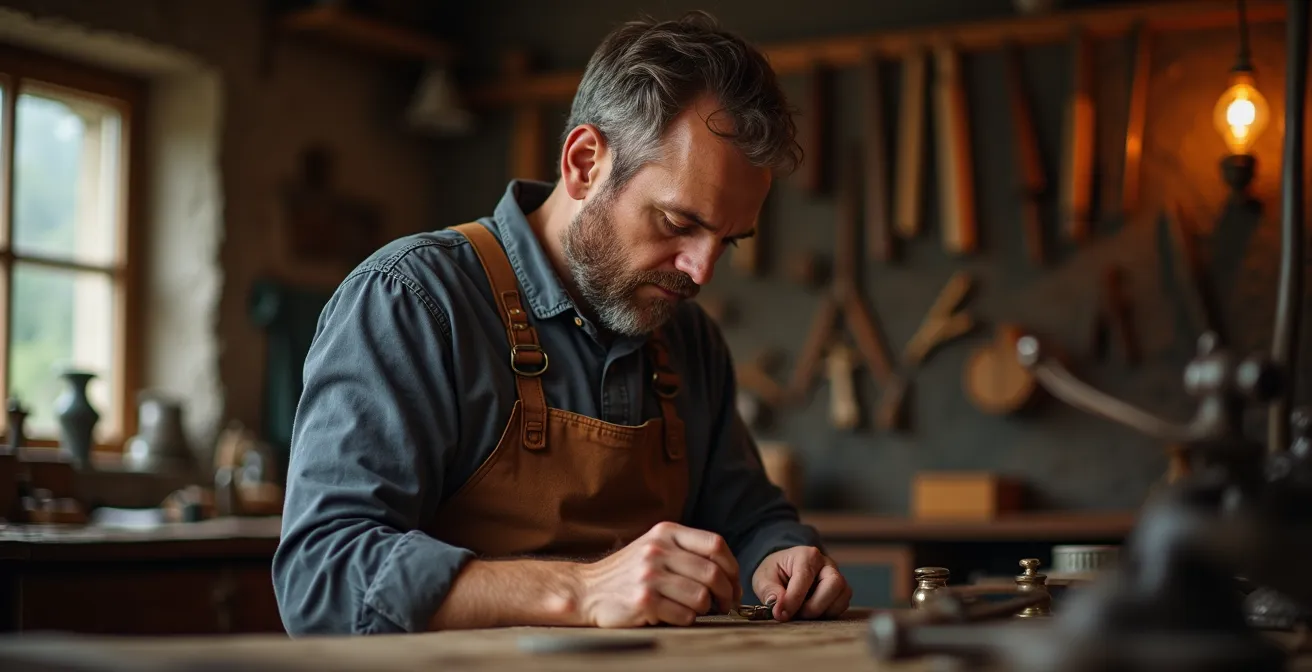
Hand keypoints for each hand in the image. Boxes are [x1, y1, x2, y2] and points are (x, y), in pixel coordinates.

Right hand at [571, 521, 741, 627]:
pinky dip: (686, 619)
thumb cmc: (628, 573)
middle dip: (726, 593)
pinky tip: (675, 616)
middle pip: (712, 573)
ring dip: (705, 609)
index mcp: (666, 532)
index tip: (734, 584)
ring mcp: (649, 575)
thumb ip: (687, 551)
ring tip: (696, 610)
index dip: (732, 567)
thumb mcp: (655, 547)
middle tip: (724, 604)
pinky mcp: (644, 600)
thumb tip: (729, 574)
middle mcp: (658, 549)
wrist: (587, 590)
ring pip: (701, 596)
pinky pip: (684, 615)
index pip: (715, 544)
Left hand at [752, 546, 850, 621]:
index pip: (805, 578)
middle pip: (834, 584)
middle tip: (795, 614)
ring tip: (801, 613)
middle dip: (813, 606)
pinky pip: (842, 606)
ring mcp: (838, 578)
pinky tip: (811, 613)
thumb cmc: (776, 571)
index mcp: (807, 555)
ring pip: (841, 598)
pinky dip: (827, 614)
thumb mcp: (764, 577)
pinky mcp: (842, 592)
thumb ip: (768, 590)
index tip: (780, 613)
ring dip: (821, 613)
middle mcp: (827, 564)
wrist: (787, 570)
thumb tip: (776, 605)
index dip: (793, 599)